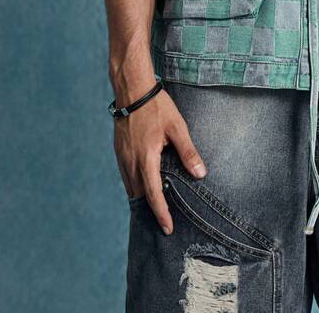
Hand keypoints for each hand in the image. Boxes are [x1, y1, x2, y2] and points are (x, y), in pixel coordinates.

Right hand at [114, 89, 207, 235]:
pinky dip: (134, 186)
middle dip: (150, 211)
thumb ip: (188, 151)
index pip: (154, 195)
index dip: (162, 213)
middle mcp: (130, 162)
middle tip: (162, 224)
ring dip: (141, 199)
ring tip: (154, 209)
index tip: (168, 228)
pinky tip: (142, 186)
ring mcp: (122, 157)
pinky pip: (125, 176)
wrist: (132, 90)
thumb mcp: (177, 127)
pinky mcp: (119, 151)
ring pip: (130, 187)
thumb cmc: (157, 107)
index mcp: (146, 159)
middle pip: (139, 196)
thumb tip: (200, 174)